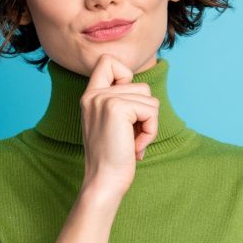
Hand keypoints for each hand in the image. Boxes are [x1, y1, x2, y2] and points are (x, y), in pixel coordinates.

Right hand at [79, 53, 158, 197]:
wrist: (104, 181)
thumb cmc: (113, 157)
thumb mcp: (112, 123)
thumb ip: (121, 101)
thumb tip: (146, 91)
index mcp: (90, 95)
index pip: (108, 61)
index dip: (126, 76)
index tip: (127, 107)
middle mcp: (94, 94)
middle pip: (142, 86)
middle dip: (145, 113)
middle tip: (131, 135)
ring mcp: (104, 99)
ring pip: (150, 99)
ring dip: (149, 123)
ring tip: (133, 141)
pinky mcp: (116, 107)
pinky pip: (151, 111)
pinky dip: (151, 130)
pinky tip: (136, 146)